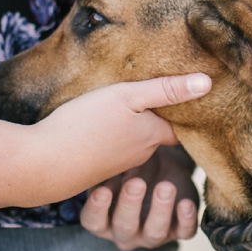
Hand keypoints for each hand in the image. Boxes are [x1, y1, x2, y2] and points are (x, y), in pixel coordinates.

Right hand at [28, 73, 211, 197]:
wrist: (43, 164)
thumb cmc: (85, 126)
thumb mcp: (126, 97)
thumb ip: (165, 90)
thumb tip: (208, 83)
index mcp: (152, 136)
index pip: (181, 125)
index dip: (186, 111)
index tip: (190, 96)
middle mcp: (140, 154)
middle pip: (157, 133)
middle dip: (159, 117)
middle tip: (156, 92)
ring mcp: (117, 163)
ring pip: (133, 141)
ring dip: (133, 126)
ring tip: (125, 106)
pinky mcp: (95, 167)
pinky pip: (112, 148)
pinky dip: (112, 137)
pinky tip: (99, 125)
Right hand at [82, 144, 199, 250]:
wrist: (162, 168)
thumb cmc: (131, 168)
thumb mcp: (120, 165)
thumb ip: (113, 168)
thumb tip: (113, 160)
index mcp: (103, 219)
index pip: (93, 221)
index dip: (97, 208)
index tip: (103, 190)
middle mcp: (125, 232)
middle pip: (124, 228)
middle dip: (130, 205)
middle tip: (136, 182)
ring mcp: (152, 235)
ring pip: (155, 233)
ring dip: (160, 210)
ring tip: (165, 187)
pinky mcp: (179, 231)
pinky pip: (185, 232)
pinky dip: (186, 219)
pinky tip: (186, 202)